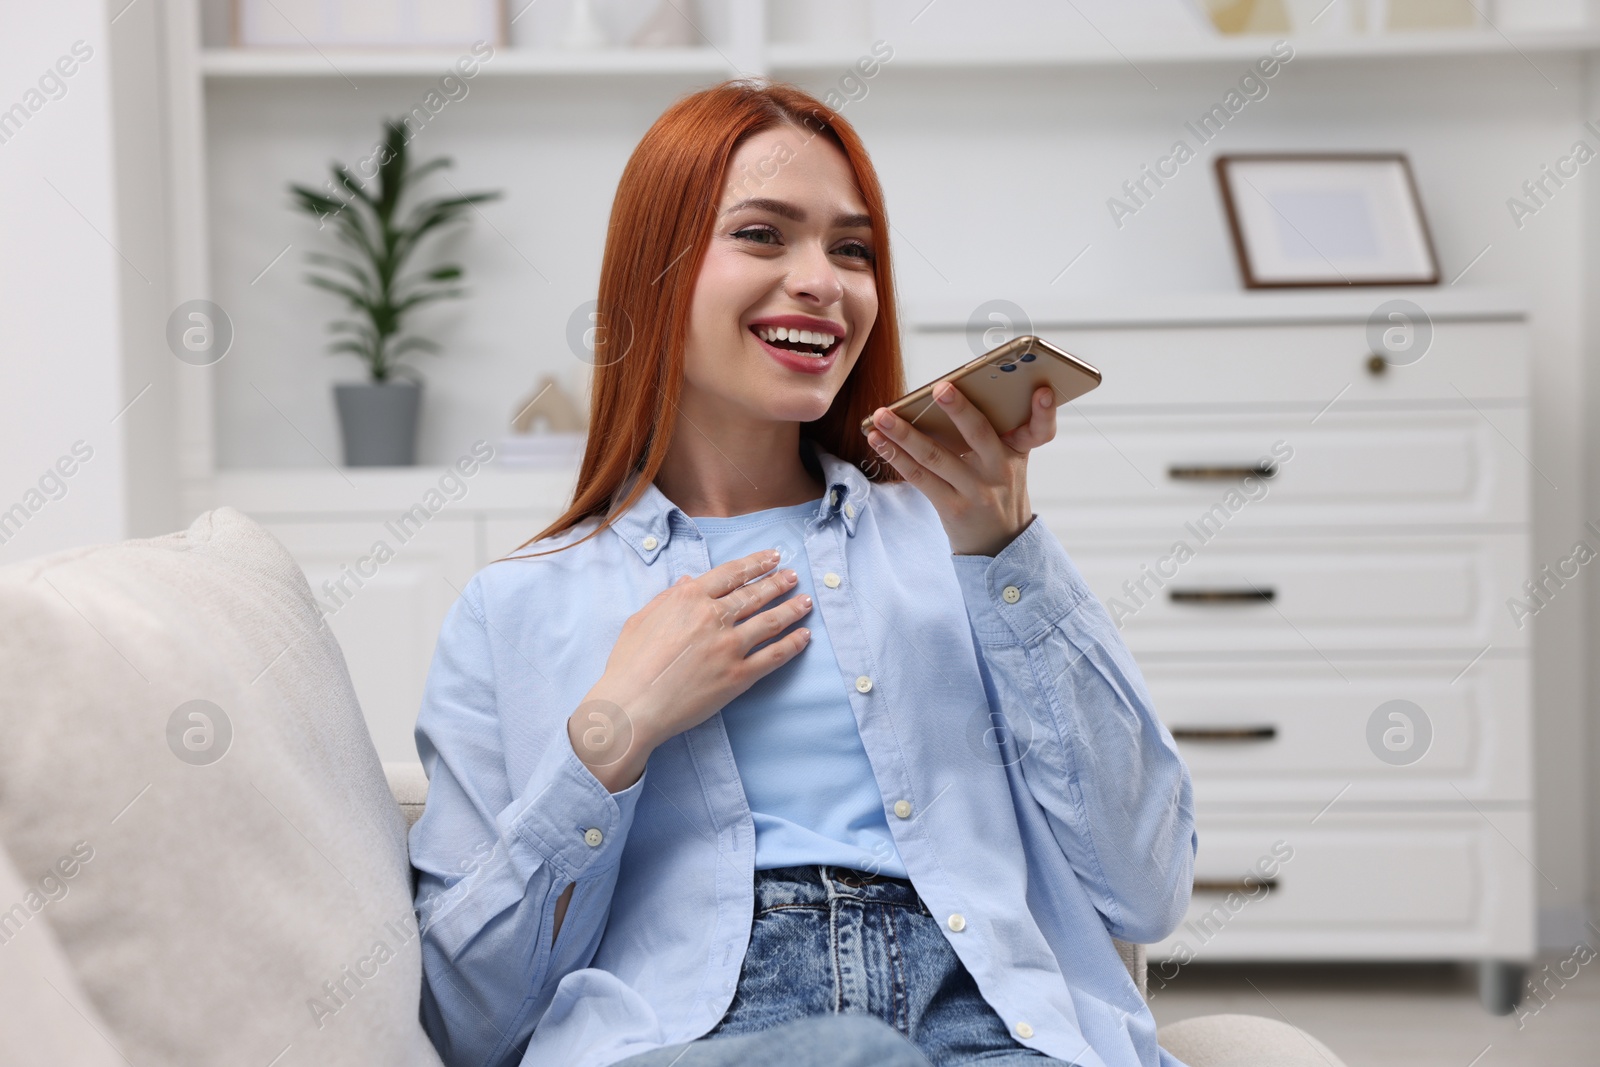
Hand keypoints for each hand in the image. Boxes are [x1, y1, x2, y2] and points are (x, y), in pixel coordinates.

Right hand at [569, 548, 812, 791]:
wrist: (632, 706)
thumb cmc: (629, 664)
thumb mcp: (641, 620)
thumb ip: (668, 598)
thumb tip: (690, 581)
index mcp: (689, 599)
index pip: (732, 573)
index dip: (756, 563)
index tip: (772, 557)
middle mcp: (713, 617)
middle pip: (755, 594)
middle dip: (778, 582)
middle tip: (793, 575)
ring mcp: (729, 646)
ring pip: (771, 621)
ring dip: (792, 608)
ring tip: (806, 601)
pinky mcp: (738, 676)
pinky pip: (773, 656)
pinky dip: (793, 644)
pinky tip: (804, 636)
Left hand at [864, 381, 1056, 556]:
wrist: (999, 545)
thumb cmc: (997, 491)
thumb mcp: (1009, 463)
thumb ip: (992, 434)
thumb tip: (945, 396)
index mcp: (1017, 452)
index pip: (1042, 431)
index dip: (1046, 412)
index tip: (1045, 391)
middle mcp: (1001, 471)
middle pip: (979, 434)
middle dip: (959, 409)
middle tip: (939, 387)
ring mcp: (976, 492)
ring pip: (936, 456)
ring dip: (904, 434)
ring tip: (880, 416)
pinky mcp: (953, 508)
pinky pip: (920, 478)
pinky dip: (897, 456)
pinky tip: (878, 440)